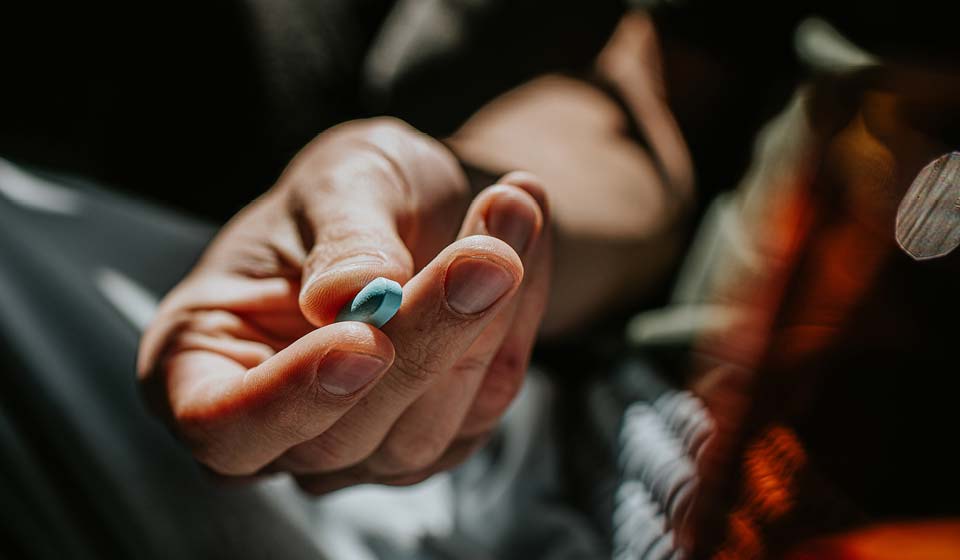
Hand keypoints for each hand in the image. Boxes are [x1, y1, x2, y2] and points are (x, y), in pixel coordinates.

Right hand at [137, 118, 550, 492]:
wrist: (417, 205)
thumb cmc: (350, 192)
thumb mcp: (338, 180)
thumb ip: (343, 237)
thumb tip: (351, 295)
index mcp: (203, 364)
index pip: (223, 427)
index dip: (291, 399)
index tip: (364, 337)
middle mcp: (277, 430)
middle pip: (342, 438)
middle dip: (423, 338)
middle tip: (486, 250)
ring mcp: (357, 451)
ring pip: (425, 430)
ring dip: (487, 319)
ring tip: (512, 207)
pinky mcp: (433, 442)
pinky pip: (485, 399)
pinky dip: (517, 319)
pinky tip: (521, 245)